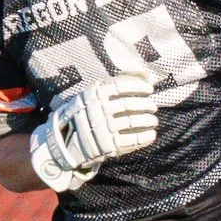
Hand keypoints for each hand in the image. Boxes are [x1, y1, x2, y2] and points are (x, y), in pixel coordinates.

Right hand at [29, 71, 158, 192]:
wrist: (67, 141)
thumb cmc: (86, 111)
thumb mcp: (95, 91)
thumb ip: (119, 80)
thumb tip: (145, 73)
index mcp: (94, 94)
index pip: (123, 85)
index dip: (140, 86)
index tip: (149, 89)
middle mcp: (98, 110)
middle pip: (130, 105)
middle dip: (146, 105)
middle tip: (153, 107)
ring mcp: (103, 129)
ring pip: (133, 122)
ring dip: (148, 121)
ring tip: (153, 120)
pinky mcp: (108, 146)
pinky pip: (133, 140)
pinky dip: (145, 137)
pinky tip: (151, 134)